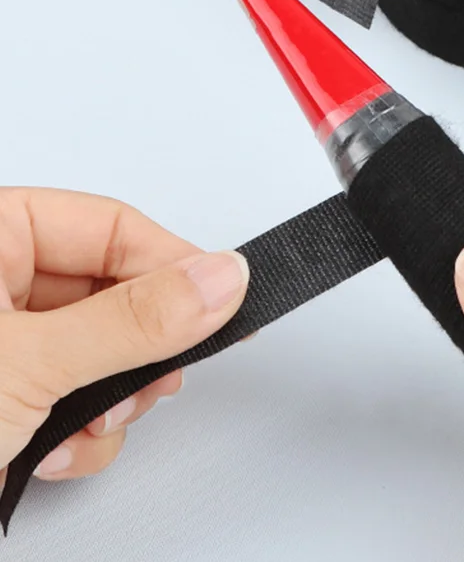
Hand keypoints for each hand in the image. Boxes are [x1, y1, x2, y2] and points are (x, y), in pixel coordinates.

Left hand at [0, 188, 247, 483]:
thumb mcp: (25, 363)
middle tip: (155, 377)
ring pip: (109, 350)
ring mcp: (6, 344)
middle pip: (119, 292)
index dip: (173, 264)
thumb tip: (221, 279)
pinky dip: (80, 435)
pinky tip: (49, 453)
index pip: (113, 227)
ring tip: (85, 427)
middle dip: (140, 351)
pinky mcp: (9, 398)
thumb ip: (131, 320)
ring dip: (112, 401)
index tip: (224, 298)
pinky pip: (80, 399)